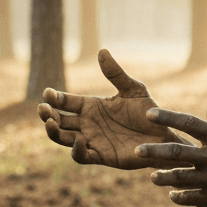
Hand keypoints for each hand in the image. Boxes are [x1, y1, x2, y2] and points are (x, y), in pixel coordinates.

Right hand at [38, 49, 188, 169]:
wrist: (163, 135)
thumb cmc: (148, 111)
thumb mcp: (133, 89)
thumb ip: (116, 74)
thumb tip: (102, 51)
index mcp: (92, 106)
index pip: (67, 102)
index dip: (55, 98)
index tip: (48, 93)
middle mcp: (88, 123)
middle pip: (60, 120)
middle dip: (48, 114)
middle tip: (42, 108)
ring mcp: (93, 140)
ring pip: (65, 138)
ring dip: (54, 132)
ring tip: (50, 122)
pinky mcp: (102, 156)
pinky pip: (82, 156)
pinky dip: (77, 150)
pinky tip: (79, 140)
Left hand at [137, 107, 206, 206]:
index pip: (190, 123)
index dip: (168, 118)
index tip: (149, 114)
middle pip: (177, 151)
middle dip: (153, 151)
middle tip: (137, 150)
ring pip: (178, 178)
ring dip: (161, 177)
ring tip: (152, 176)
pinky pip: (190, 198)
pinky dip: (178, 196)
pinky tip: (172, 195)